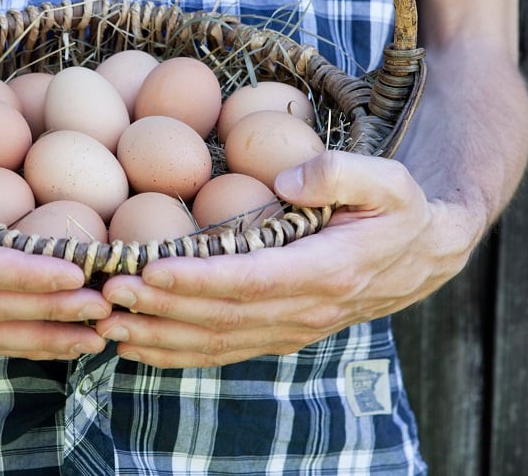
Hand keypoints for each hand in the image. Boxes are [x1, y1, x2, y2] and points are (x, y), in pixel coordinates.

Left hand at [92, 150, 481, 367]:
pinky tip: (135, 347)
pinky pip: (222, 350)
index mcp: (326, 270)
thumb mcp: (387, 179)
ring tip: (105, 324)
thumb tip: (287, 179)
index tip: (148, 269)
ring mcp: (290, 329)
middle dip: (159, 307)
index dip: (197, 278)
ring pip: (215, 341)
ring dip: (157, 336)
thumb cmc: (397, 209)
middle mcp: (305, 310)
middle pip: (221, 316)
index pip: (251, 280)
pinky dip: (176, 352)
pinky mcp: (278, 334)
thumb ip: (340, 174)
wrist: (422, 256)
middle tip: (106, 293)